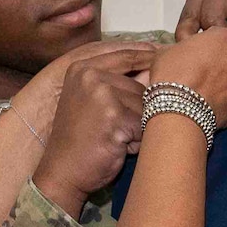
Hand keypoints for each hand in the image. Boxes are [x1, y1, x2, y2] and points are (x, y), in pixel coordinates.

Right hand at [32, 43, 160, 212]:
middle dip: (140, 112)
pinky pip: (145, 125)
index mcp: (82, 68)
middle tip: (117, 132)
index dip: (147, 56)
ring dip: (140, 128)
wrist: (62, 173)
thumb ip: (115, 82)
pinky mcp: (114, 115)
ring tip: (117, 141)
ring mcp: (102, 93)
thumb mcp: (90, 101)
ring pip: (146, 106)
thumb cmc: (81, 140)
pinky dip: (139, 141)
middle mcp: (90, 75)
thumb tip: (158, 65)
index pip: (126, 55)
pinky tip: (120, 148)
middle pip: (141, 86)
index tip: (164, 54)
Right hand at [147, 27, 226, 128]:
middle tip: (199, 73)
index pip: (216, 36)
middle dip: (217, 61)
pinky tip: (209, 102)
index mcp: (225, 36)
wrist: (178, 110)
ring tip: (204, 90)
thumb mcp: (168, 49)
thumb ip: (184, 46)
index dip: (203, 45)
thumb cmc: (172, 75)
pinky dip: (225, 97)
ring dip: (223, 80)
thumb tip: (183, 52)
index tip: (194, 55)